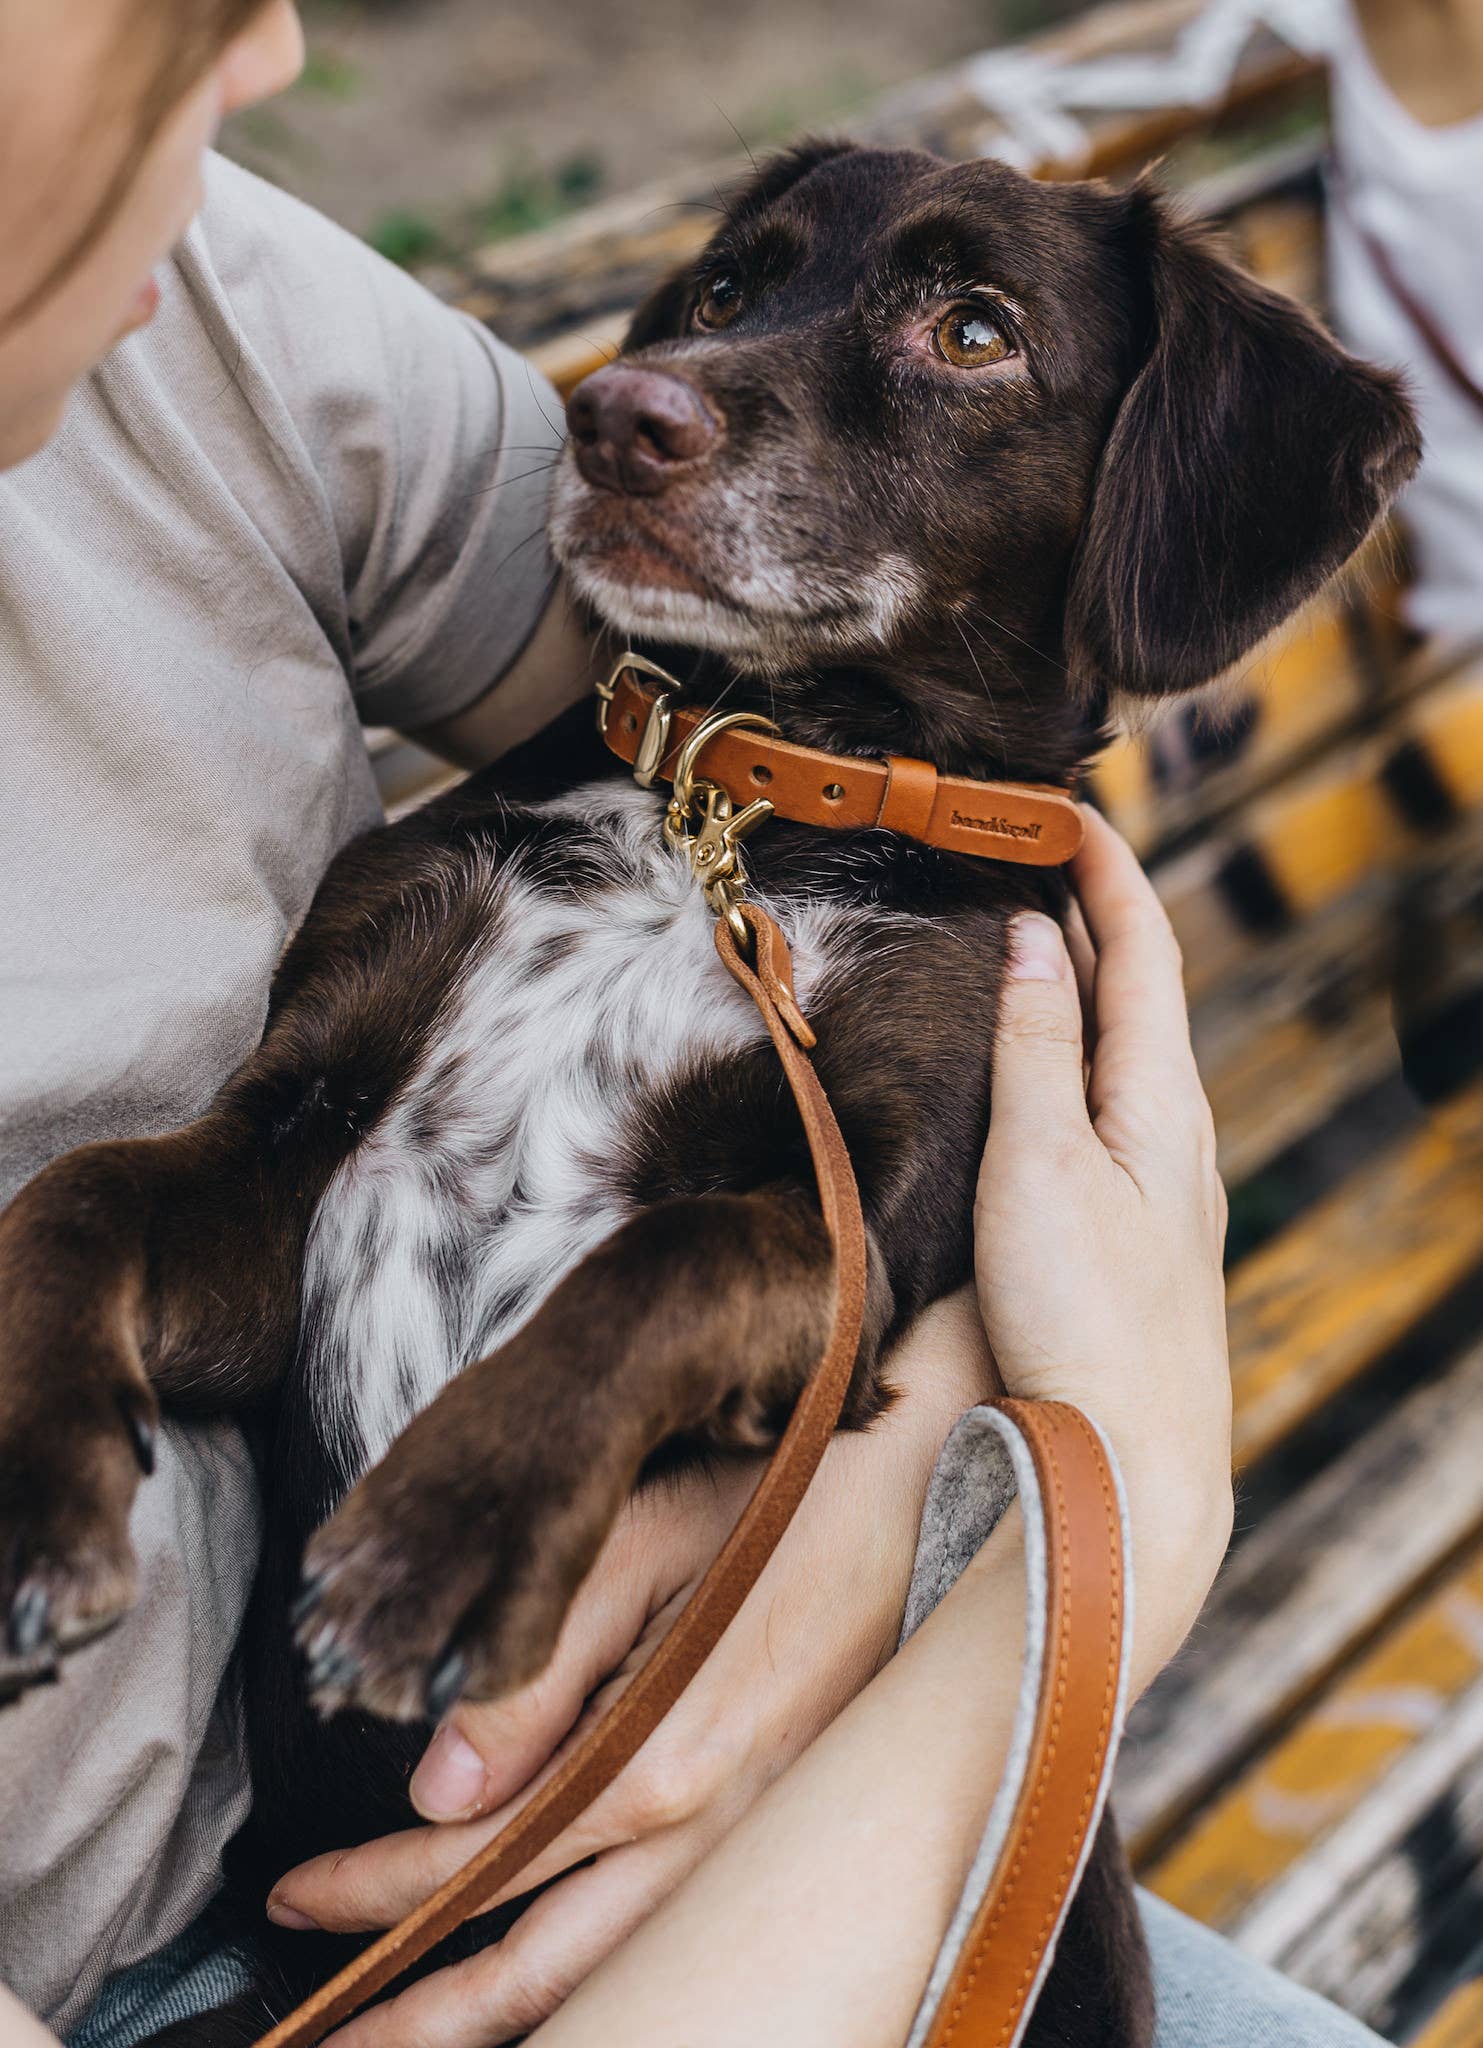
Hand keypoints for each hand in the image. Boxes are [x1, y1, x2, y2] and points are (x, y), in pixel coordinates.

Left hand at [267, 1301, 992, 2046]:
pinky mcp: (790, 1838)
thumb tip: (436, 1790)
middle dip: (419, 2015)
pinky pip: (680, 1953)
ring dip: (502, 2028)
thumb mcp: (640, 1546)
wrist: (940, 1499)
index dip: (374, 1890)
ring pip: (614, 1983)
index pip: (480, 1860)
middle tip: (324, 2036)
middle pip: (540, 1973)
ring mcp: (759, 1850)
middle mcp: (710, 1835)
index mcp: (658, 1760)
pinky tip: (563, 2004)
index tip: (297, 1898)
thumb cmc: (782, 1502)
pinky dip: (605, 1995)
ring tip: (413, 2045)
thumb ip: (534, 1670)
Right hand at [976, 805, 1231, 1690]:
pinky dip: (1081, 1045)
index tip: (1061, 805)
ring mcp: (1168, 1182)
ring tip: (1034, 934)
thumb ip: (1037, 1047)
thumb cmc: (1081, 1314)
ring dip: (1087, 977)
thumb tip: (1031, 938)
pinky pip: (1116, 1098)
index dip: (1104, 867)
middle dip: (1092, 908)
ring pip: (1131, 1044)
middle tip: (1033, 850)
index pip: (1140, 946)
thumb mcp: (1043, 1161)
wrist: (1134, 1458)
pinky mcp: (1143, 1228)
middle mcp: (1177, 1128)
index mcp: (1159, 1095)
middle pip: (1142, 987)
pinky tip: (1051, 1067)